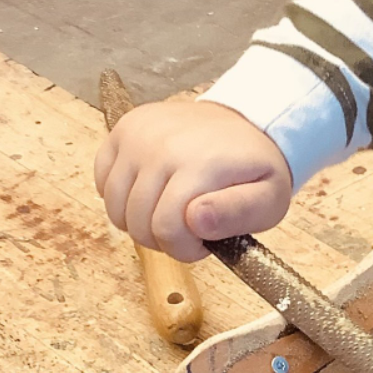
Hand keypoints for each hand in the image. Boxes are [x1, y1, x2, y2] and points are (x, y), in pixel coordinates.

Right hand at [94, 101, 292, 261]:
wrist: (246, 122)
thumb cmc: (255, 168)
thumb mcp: (269, 199)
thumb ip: (238, 214)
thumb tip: (196, 220)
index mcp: (200, 164)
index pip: (167, 229)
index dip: (184, 249)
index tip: (203, 243)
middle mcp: (162, 145)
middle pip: (138, 223)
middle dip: (164, 239)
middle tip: (189, 228)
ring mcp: (138, 135)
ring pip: (116, 208)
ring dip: (140, 223)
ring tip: (170, 212)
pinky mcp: (123, 129)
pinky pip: (103, 182)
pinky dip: (121, 198)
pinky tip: (150, 194)